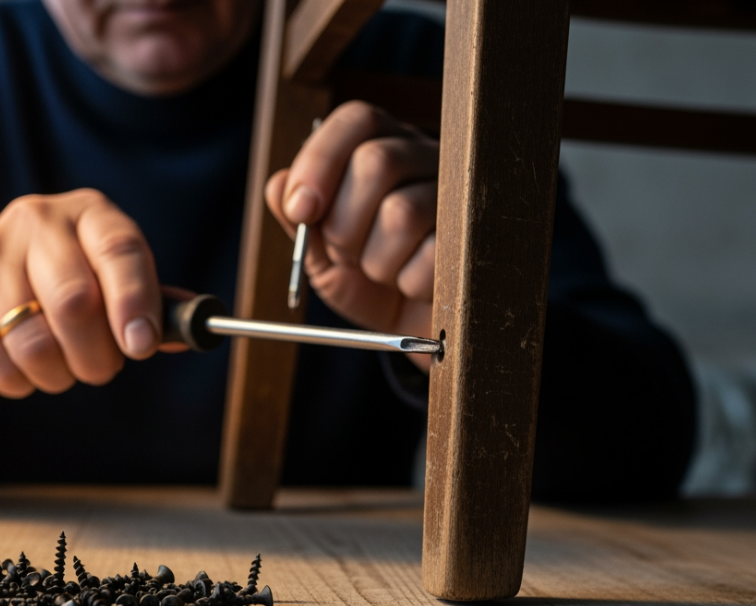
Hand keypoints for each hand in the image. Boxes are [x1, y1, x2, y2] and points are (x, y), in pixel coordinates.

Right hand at [0, 189, 161, 396]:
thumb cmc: (63, 285)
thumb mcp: (111, 280)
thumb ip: (152, 305)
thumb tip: (193, 331)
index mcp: (88, 213)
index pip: (119, 250)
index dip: (135, 302)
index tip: (141, 346)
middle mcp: (36, 220)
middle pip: (74, 301)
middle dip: (96, 356)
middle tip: (100, 369)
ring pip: (33, 341)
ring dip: (55, 374)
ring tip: (58, 368)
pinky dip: (16, 382)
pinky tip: (20, 368)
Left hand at [265, 101, 437, 368]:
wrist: (410, 333)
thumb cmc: (366, 283)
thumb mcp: (320, 251)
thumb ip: (298, 216)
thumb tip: (279, 186)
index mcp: (383, 147)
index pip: (356, 121)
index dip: (320, 162)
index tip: (300, 211)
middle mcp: (424, 159)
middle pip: (376, 162)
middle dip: (344, 223)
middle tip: (345, 253)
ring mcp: (458, 195)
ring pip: (402, 212)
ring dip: (375, 261)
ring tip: (382, 272)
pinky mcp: (476, 238)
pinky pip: (432, 256)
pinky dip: (408, 283)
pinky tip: (414, 286)